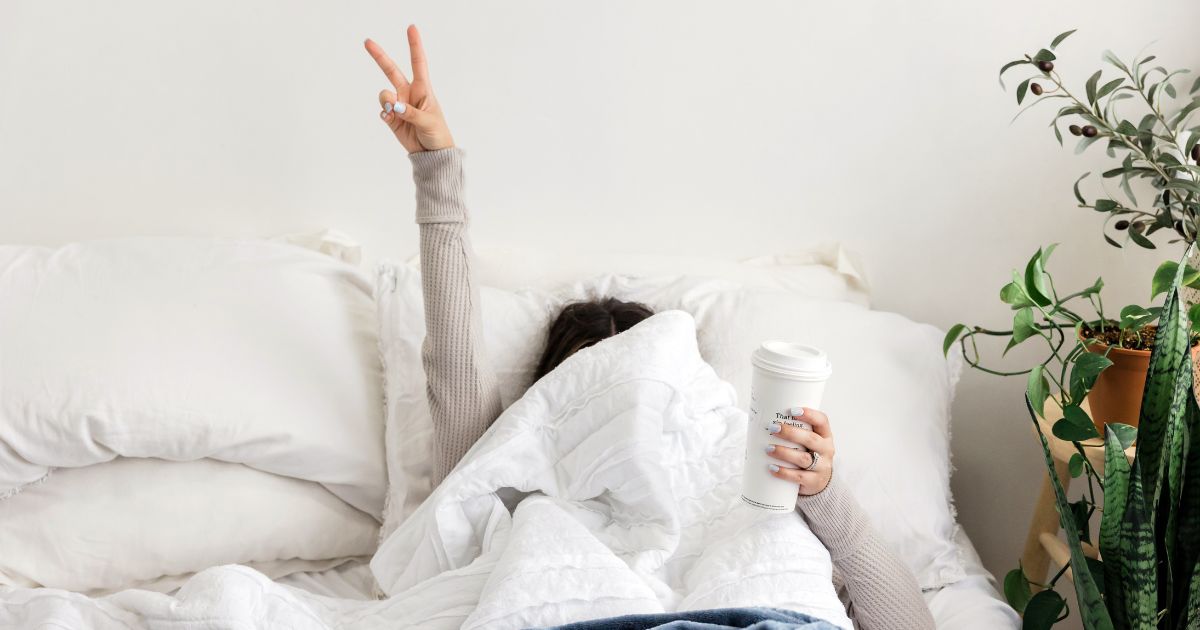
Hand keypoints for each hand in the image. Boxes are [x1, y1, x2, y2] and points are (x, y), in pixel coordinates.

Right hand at [364, 25, 453, 152]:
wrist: (431, 154)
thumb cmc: (437, 134)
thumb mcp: (428, 122)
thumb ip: (410, 112)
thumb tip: (394, 105)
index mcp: (423, 89)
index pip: (418, 63)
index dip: (414, 45)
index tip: (411, 28)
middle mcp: (409, 93)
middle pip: (391, 71)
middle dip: (379, 56)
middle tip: (367, 42)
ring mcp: (399, 105)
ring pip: (384, 94)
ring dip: (386, 101)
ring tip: (395, 112)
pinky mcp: (392, 118)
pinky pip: (382, 110)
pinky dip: (384, 114)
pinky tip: (391, 119)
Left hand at [765, 407, 834, 495]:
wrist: (818, 481)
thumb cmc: (807, 455)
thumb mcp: (807, 442)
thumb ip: (794, 432)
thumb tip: (763, 419)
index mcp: (825, 436)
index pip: (822, 421)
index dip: (809, 415)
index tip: (792, 410)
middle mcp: (826, 450)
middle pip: (811, 439)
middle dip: (791, 433)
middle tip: (773, 428)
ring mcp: (821, 467)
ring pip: (804, 458)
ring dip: (784, 452)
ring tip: (769, 449)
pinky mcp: (814, 481)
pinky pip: (799, 477)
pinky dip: (784, 472)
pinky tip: (772, 468)